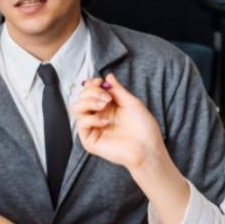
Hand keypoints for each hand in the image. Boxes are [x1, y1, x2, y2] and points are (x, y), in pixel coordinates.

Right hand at [75, 72, 190, 223]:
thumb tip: (108, 76)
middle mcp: (98, 116)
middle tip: (107, 97)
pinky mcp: (89, 140)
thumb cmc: (144, 128)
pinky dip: (92, 119)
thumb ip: (117, 90)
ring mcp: (93, 128)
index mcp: (107, 107)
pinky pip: (82, 123)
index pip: (90, 91)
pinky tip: (105, 121)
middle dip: (92, 92)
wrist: (147, 147)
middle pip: (81, 97)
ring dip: (89, 102)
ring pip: (76, 108)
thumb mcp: (131, 102)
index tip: (100, 82)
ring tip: (104, 105)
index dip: (92, 84)